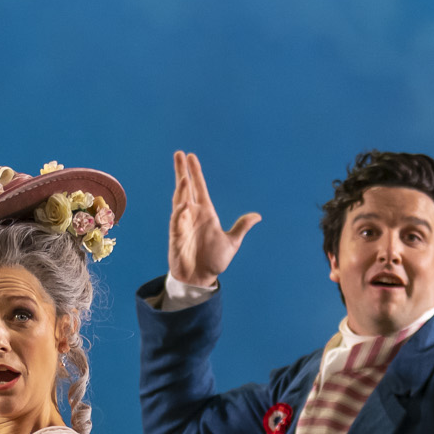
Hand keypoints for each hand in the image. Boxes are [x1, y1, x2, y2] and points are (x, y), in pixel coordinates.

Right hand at [168, 149, 260, 288]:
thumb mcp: (232, 242)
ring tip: (184, 177)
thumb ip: (241, 227)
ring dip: (181, 190)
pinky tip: (183, 205)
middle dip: (182, 171)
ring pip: (179, 201)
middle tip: (179, 154)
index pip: (200, 188)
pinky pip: (177, 221)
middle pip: (185, 188)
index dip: (195, 172)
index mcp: (206, 213)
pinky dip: (179, 213)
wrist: (200, 279)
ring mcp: (183, 224)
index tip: (190, 156)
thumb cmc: (213, 261)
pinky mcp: (176, 236)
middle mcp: (193, 215)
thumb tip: (257, 216)